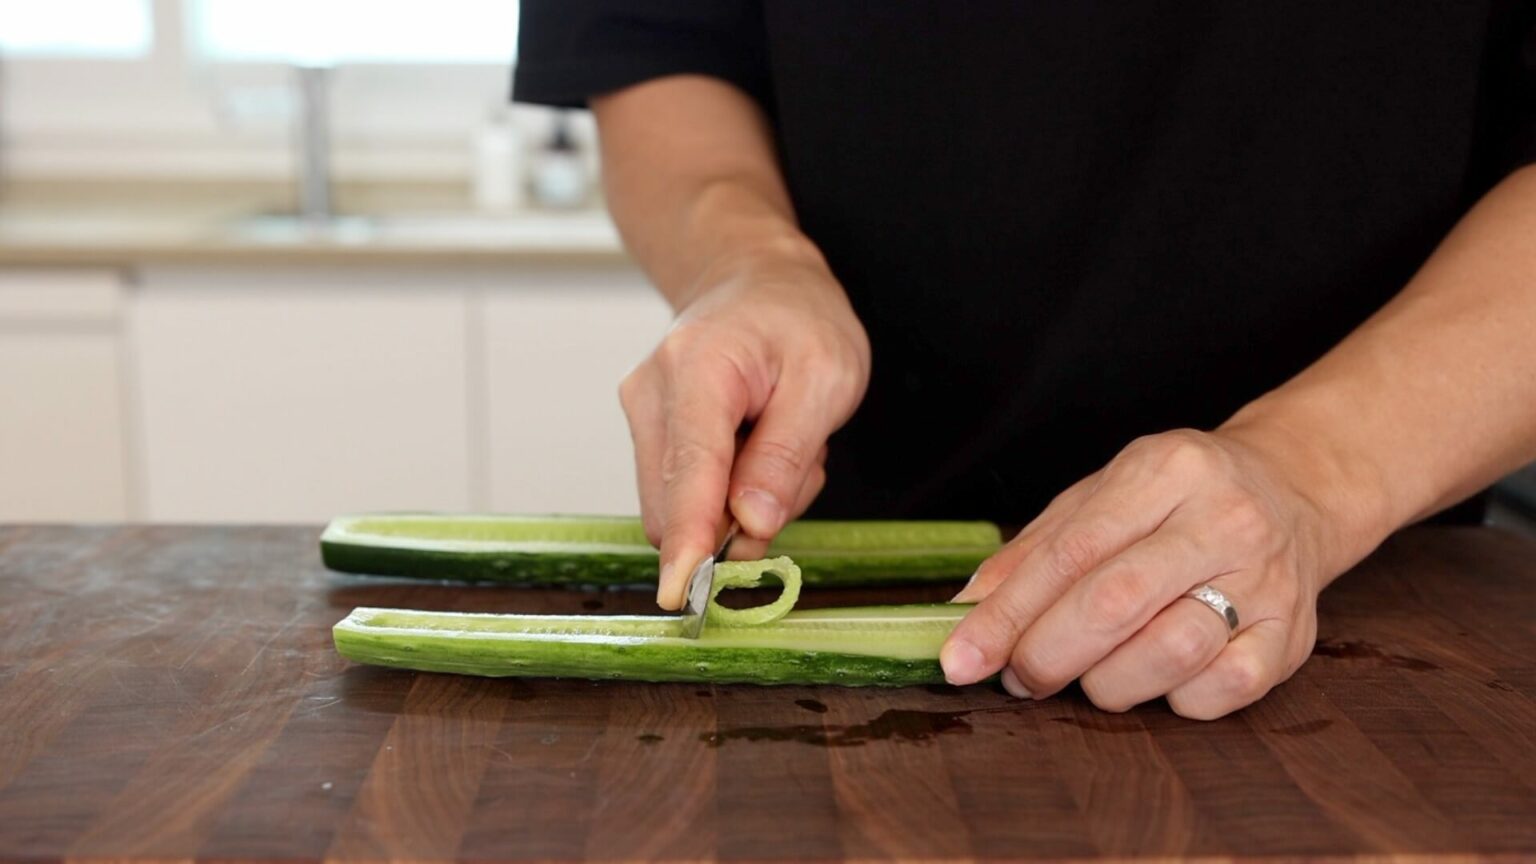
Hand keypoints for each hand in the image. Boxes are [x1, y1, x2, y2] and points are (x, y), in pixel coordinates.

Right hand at [621, 247, 869, 609]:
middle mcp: (650, 393)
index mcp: (697, 370)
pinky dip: (729, 490)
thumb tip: (749, 525)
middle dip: (741, 516)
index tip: (681, 591)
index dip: (688, 539)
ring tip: (780, 441)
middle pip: (677, 505)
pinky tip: (756, 445)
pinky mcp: (646, 432)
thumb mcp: (826, 378)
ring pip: (681, 508)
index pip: (689, 473)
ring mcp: (641, 413)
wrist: (757, 278)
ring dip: (740, 502)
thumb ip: (785, 455)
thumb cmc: (798, 319)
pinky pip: (684, 495)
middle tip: (798, 465)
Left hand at [941, 427, 1373, 718]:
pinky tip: (1160, 678)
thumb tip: (964, 613)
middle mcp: (1223, 519)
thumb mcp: (1100, 498)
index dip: (1008, 613)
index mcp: (1166, 470)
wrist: (1293, 492)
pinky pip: (1221, 691)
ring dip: (1109, 682)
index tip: (962, 658)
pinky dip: (1176, 698)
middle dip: (1047, 654)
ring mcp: (1267, 578)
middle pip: (1115, 601)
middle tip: (1019, 679)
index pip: (1070, 551)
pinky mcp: (1292, 635)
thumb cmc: (1175, 501)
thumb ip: (1032, 553)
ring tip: (1093, 675)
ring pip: (1170, 651)